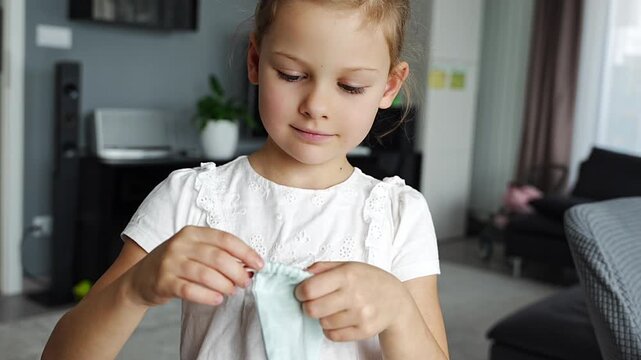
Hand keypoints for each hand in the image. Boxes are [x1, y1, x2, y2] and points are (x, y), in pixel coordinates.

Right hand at [123, 226, 263, 306]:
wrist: (139, 279)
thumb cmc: (175, 264)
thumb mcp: (193, 250)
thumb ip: (216, 253)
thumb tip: (248, 266)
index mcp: (192, 233)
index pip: (225, 239)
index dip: (246, 252)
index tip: (259, 265)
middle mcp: (180, 244)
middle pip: (218, 257)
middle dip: (238, 272)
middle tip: (246, 282)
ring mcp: (170, 262)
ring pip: (207, 274)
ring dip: (226, 285)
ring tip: (233, 291)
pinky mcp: (163, 282)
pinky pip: (191, 290)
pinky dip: (208, 296)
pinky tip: (218, 299)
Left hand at [295, 262, 411, 341]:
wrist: (396, 300)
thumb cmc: (368, 280)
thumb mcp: (348, 265)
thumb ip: (323, 267)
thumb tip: (302, 274)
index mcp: (347, 275)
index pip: (310, 289)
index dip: (300, 292)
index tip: (302, 292)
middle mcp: (354, 295)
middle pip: (312, 309)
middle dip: (309, 306)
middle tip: (315, 302)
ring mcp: (360, 315)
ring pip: (323, 323)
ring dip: (323, 317)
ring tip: (333, 309)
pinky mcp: (363, 331)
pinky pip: (333, 335)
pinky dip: (331, 329)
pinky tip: (339, 319)